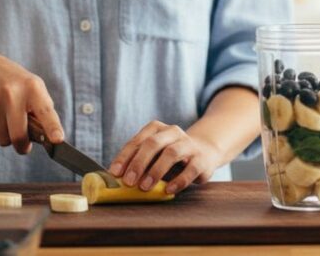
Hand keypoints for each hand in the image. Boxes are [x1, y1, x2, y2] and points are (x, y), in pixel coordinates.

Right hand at [0, 52, 63, 153]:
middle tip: (24, 145)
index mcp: (33, 88)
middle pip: (19, 136)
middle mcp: (12, 93)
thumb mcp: (35, 89)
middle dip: (22, 146)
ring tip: (8, 120)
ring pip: (4, 139)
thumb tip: (49, 140)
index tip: (58, 140)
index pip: (45, 112)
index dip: (52, 127)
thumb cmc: (18, 85)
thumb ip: (43, 112)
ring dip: (8, 137)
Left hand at [108, 120, 224, 194]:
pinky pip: (190, 169)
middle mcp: (173, 132)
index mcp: (156, 129)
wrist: (204, 153)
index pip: (137, 141)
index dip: (125, 157)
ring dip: (156, 171)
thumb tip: (117, 179)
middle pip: (153, 143)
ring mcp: (189, 144)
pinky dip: (178, 181)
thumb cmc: (171, 157)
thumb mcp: (154, 155)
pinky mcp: (202, 159)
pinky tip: (168, 190)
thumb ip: (139, 163)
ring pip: (171, 153)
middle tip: (129, 181)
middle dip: (139, 163)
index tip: (115, 172)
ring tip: (145, 187)